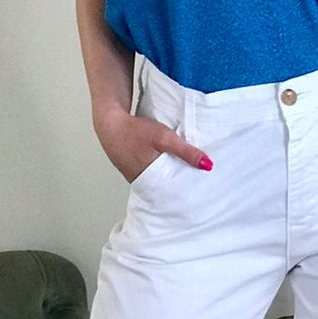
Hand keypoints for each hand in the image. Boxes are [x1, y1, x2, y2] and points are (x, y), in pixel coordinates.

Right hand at [93, 103, 209, 184]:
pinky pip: (151, 175)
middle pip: (167, 189)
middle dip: (181, 188)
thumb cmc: (135, 131)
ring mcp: (136, 177)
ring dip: (170, 179)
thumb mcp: (165, 138)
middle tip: (198, 187)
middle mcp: (142, 183)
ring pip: (159, 182)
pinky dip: (160, 172)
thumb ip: (186, 152)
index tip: (201, 193)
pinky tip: (167, 166)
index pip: (174, 194)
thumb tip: (207, 165)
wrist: (110, 124)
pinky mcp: (134, 170)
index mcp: (151, 180)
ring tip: (187, 178)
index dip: (187, 194)